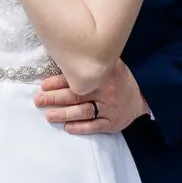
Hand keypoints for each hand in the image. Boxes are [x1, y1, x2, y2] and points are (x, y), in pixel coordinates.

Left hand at [33, 60, 149, 133]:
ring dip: (63, 114)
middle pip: (76, 95)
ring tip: (48, 115)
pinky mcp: (113, 123)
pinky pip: (94, 126)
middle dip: (55, 98)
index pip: (78, 78)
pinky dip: (80, 127)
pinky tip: (67, 127)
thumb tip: (66, 55)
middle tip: (39, 100)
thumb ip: (93, 61)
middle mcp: (107, 91)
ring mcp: (110, 109)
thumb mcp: (111, 63)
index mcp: (105, 74)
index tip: (44, 84)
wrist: (143, 96)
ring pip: (83, 112)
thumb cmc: (120, 78)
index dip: (58, 81)